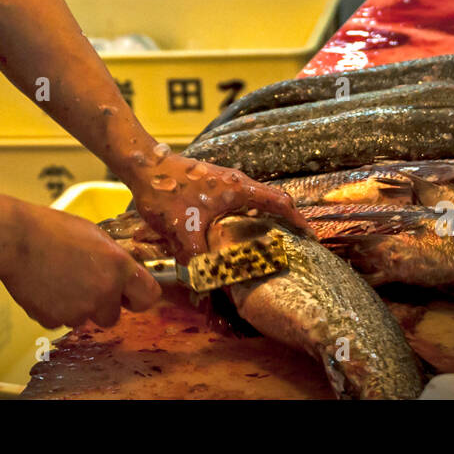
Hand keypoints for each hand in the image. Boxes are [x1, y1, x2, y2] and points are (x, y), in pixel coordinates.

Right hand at [0, 201, 160, 328]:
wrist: (16, 239)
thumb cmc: (53, 229)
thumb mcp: (95, 234)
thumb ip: (114, 258)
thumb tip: (123, 272)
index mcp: (119, 268)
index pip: (149, 297)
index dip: (138, 296)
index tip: (130, 295)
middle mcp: (104, 293)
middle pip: (113, 315)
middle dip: (102, 304)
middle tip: (85, 283)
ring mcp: (78, 310)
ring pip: (84, 318)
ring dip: (77, 305)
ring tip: (59, 278)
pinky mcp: (54, 320)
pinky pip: (60, 320)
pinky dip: (55, 308)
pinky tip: (45, 286)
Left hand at [129, 151, 312, 263]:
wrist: (143, 164)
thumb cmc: (166, 190)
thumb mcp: (182, 231)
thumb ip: (197, 261)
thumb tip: (205, 288)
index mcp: (239, 189)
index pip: (280, 202)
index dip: (298, 220)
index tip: (310, 236)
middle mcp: (236, 182)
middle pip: (270, 202)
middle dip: (282, 223)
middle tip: (289, 247)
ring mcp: (223, 182)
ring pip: (251, 203)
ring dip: (261, 221)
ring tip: (265, 245)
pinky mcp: (210, 185)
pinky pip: (236, 203)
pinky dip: (242, 218)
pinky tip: (232, 236)